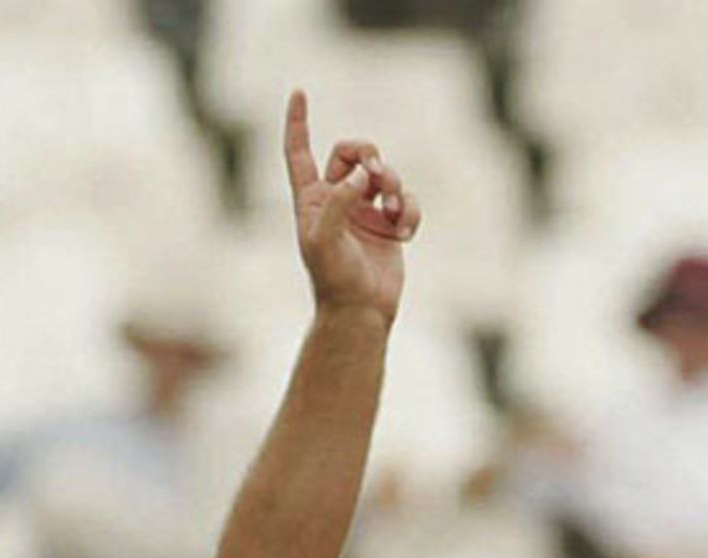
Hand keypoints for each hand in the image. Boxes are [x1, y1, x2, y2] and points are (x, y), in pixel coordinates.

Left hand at [284, 95, 419, 322]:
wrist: (359, 313)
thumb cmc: (333, 280)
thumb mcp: (323, 239)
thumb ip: (338, 200)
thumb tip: (364, 174)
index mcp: (311, 200)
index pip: (299, 153)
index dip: (298, 123)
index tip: (299, 93)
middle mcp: (336, 200)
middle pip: (352, 152)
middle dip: (368, 153)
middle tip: (376, 173)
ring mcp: (364, 211)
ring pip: (384, 172)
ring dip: (394, 183)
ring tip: (393, 209)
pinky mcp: (388, 225)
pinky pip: (407, 200)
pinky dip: (410, 211)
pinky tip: (405, 233)